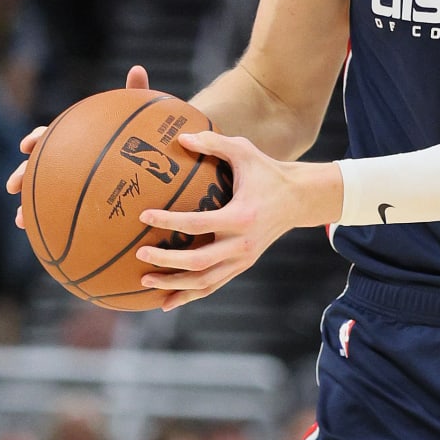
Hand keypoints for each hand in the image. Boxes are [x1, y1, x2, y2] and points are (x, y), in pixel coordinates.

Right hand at [7, 66, 148, 229]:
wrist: (150, 160)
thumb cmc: (142, 135)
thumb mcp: (140, 115)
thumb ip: (136, 93)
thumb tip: (137, 67)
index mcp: (76, 137)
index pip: (50, 134)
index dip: (37, 138)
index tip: (29, 144)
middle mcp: (67, 159)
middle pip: (38, 166)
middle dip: (22, 175)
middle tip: (12, 185)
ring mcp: (71, 182)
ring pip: (43, 195)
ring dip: (29, 208)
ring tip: (21, 221)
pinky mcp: (79, 203)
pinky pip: (63, 217)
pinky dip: (53, 228)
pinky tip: (49, 244)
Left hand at [134, 134, 340, 310]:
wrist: (298, 199)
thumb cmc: (267, 171)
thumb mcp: (244, 151)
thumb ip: (213, 143)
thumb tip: (180, 138)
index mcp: (241, 216)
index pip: (199, 223)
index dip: (169, 221)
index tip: (144, 215)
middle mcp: (243, 243)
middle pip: (199, 262)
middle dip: (167, 262)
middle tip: (140, 255)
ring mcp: (243, 259)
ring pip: (204, 282)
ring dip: (174, 286)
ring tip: (145, 281)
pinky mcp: (242, 265)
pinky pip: (213, 286)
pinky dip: (189, 296)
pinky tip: (165, 302)